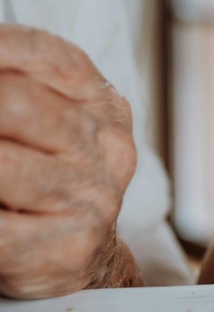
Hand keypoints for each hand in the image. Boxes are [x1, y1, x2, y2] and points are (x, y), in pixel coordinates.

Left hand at [0, 26, 140, 297]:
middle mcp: (105, 147)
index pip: (47, 56)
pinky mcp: (67, 247)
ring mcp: (91, 199)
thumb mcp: (47, 120)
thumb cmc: (46, 177)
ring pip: (3, 167)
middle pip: (18, 103)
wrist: (81, 254)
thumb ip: (15, 86)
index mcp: (103, 104)